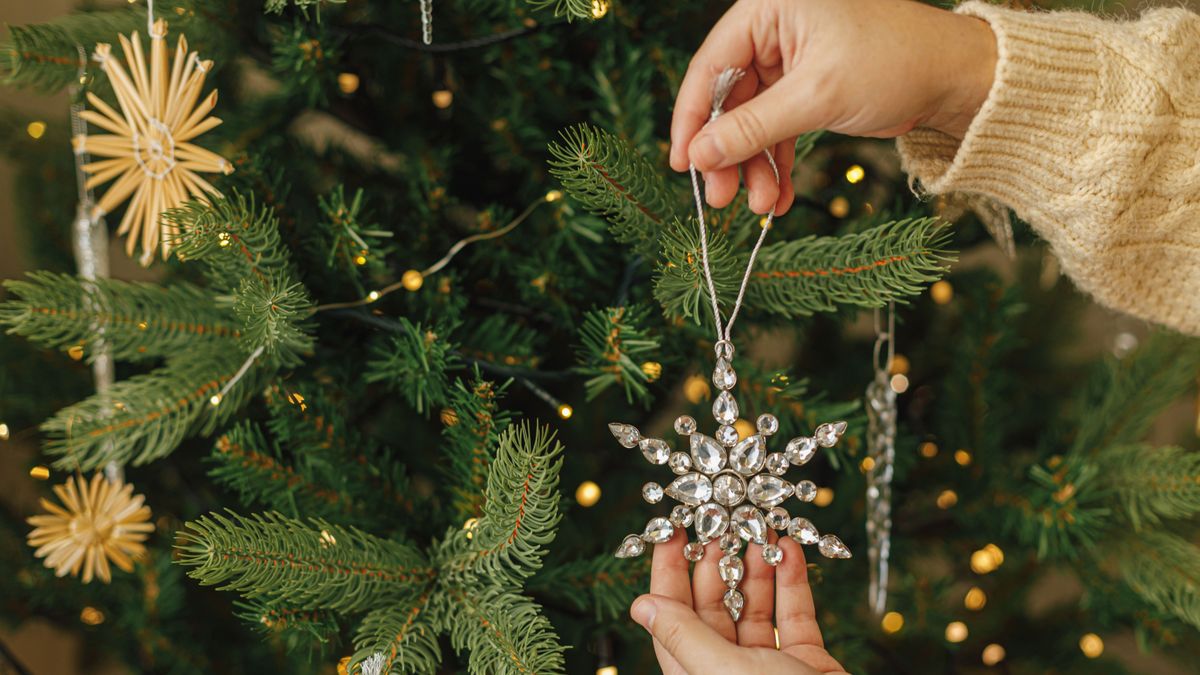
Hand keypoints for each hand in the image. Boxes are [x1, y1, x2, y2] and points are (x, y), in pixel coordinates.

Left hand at [630, 531, 848, 674]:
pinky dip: (793, 581)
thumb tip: (641, 606)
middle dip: (717, 561)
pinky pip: (795, 615)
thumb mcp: (723, 672)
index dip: (667, 572)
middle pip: (713, 606)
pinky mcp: (807, 663)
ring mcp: (769, 667)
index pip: (671, 617)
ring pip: (755, 606)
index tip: (671, 530)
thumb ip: (684, 636)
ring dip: (757, 565)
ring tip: (758, 526)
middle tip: (721, 520)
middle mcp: (728, 671)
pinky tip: (790, 549)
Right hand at [670, 0, 996, 214]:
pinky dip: (777, 162)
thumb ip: (752, 128)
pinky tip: (778, 196)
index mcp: (769, 7)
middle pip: (729, 98)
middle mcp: (774, 27)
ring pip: (753, 120)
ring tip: (760, 207)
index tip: (682, 165)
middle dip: (728, 153)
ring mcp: (789, 59)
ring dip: (754, 166)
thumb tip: (699, 156)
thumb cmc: (894, 64)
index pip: (710, 65)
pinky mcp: (807, 86)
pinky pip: (778, 127)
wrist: (956, 77)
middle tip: (720, 199)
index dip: (692, 119)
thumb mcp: (816, 97)